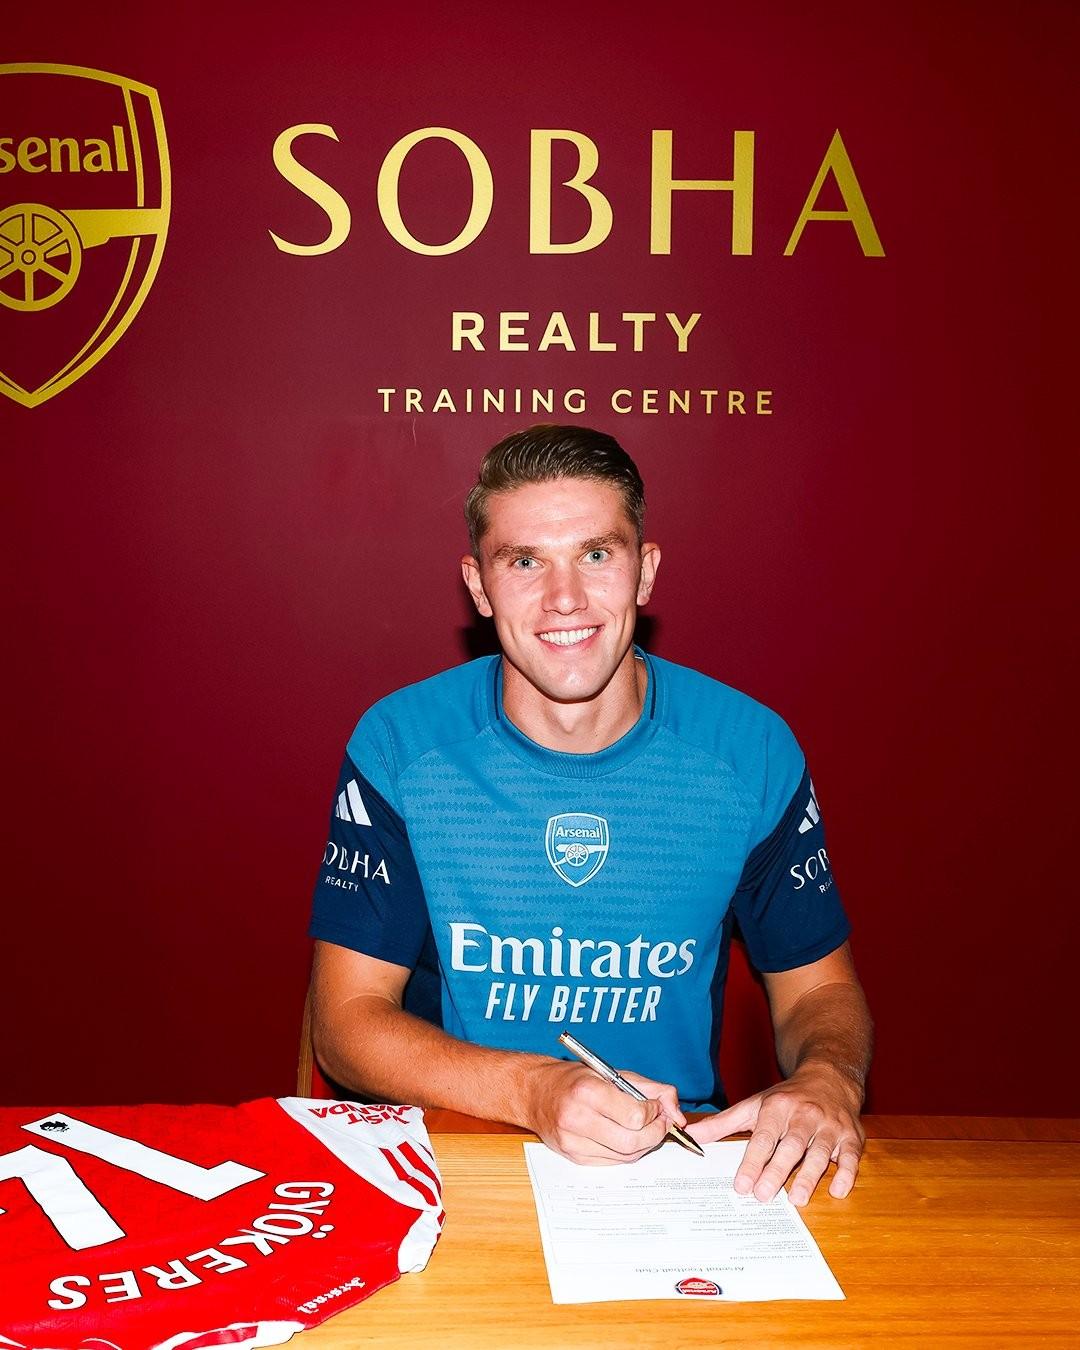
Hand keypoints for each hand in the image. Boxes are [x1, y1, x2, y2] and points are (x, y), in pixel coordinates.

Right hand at [522, 1058, 685, 1164]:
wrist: (534, 1093)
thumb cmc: (573, 1079)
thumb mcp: (611, 1071)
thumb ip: (649, 1088)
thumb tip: (676, 1112)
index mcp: (587, 1091)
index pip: (636, 1115)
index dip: (655, 1113)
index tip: (655, 1107)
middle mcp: (577, 1118)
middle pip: (633, 1142)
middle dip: (655, 1134)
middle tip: (659, 1122)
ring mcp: (573, 1142)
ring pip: (625, 1156)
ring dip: (643, 1144)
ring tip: (642, 1128)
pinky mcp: (573, 1157)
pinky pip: (612, 1162)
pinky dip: (625, 1152)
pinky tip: (623, 1136)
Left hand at [688, 1063, 864, 1204]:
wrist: (829, 1076)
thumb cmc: (787, 1098)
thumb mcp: (754, 1105)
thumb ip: (724, 1123)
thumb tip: (691, 1136)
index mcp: (778, 1107)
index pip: (763, 1137)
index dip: (752, 1162)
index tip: (741, 1186)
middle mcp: (804, 1115)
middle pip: (790, 1146)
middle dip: (777, 1171)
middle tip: (763, 1196)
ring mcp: (829, 1126)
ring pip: (820, 1152)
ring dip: (809, 1176)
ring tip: (796, 1200)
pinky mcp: (851, 1136)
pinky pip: (851, 1156)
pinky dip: (846, 1174)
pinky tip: (837, 1190)